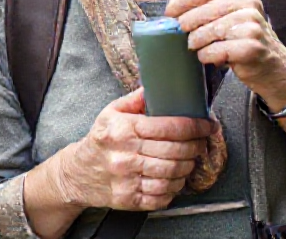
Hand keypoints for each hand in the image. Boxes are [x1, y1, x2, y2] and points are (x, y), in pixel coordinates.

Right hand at [53, 88, 212, 211]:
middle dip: (196, 146)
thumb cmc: (99, 141)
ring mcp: (127, 179)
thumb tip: (157, 87)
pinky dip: (174, 189)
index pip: (168, 127)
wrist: (77, 173)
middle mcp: (125, 155)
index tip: (207, 125)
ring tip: (190, 160)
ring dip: (187, 168)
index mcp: (123, 130)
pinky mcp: (129, 198)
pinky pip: (161, 196)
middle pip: (174, 151)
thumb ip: (135, 100)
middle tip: (201, 142)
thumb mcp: (111, 113)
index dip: (195, 126)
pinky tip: (175, 179)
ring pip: (171, 174)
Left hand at [166, 0, 285, 111]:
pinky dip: (207, 55)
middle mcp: (251, 5)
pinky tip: (209, 57)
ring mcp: (253, 25)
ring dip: (197, 42)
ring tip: (196, 47)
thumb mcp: (231, 15)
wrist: (272, 66)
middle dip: (188, 23)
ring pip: (210, 31)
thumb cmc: (243, 39)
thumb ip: (209, 7)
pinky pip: (216, 50)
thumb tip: (172, 12)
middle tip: (181, 33)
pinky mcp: (252, 47)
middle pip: (208, 10)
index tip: (170, 10)